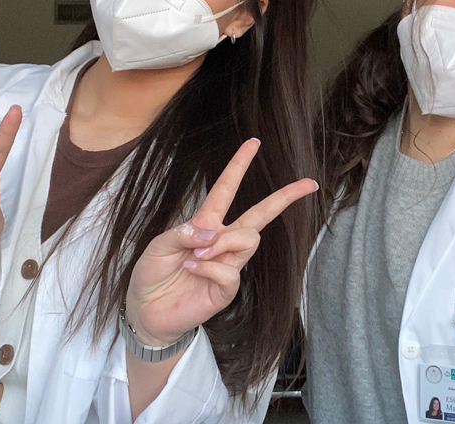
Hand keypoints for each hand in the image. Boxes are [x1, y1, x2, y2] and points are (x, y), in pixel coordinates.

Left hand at [126, 138, 317, 344]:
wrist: (146, 312)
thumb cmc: (152, 275)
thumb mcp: (158, 246)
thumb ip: (183, 234)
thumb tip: (214, 233)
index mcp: (206, 223)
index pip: (227, 188)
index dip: (239, 165)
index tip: (253, 143)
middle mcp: (222, 241)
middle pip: (261, 213)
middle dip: (285, 196)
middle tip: (309, 183)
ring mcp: (228, 265)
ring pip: (249, 239)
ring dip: (224, 243)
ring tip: (197, 255)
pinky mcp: (226, 289)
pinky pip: (230, 272)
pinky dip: (209, 268)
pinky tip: (192, 269)